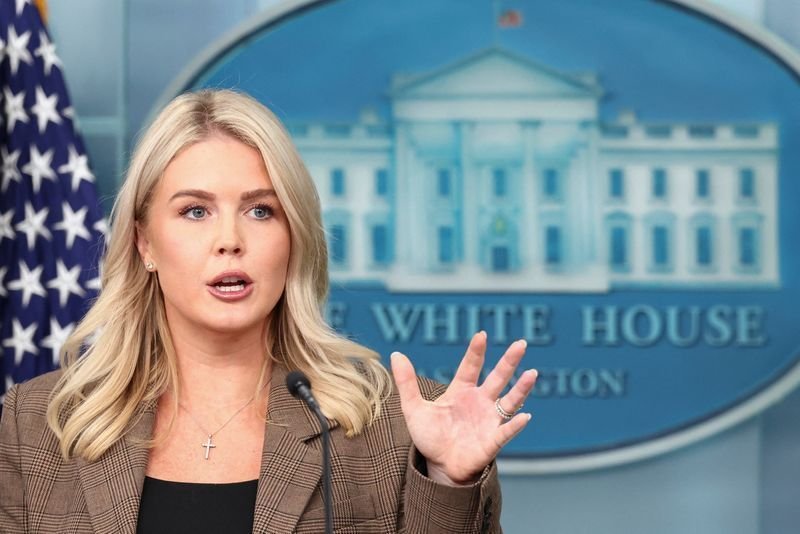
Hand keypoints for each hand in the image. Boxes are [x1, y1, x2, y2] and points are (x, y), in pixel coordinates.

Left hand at [391, 331, 536, 485]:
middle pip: (498, 377)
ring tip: (532, 373)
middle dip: (509, 361)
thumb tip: (396, 354)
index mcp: (462, 391)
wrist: (440, 467)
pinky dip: (515, 425)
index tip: (481, 334)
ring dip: (521, 388)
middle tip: (521, 343)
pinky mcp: (493, 440)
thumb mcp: (413, 408)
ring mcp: (489, 420)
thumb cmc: (430, 437)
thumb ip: (406, 382)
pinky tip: (524, 416)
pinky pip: (506, 431)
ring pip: (509, 400)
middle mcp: (480, 401)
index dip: (476, 351)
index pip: (471, 366)